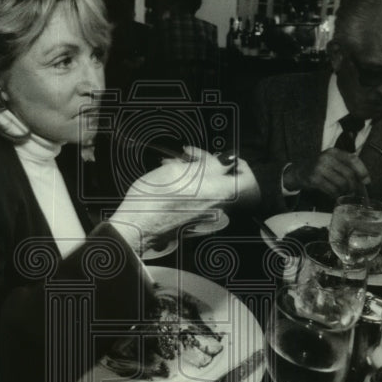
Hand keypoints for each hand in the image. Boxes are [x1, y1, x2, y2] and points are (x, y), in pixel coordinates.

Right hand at [109, 147, 247, 252]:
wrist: (136, 226)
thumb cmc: (155, 199)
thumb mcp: (182, 170)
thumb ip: (212, 164)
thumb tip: (228, 159)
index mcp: (220, 194)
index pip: (245, 176)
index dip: (233, 161)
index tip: (216, 154)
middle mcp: (218, 208)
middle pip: (224, 180)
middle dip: (205, 163)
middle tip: (186, 155)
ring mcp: (205, 216)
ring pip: (208, 187)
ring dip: (193, 172)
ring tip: (171, 165)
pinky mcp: (192, 220)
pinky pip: (198, 198)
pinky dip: (188, 186)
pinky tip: (169, 179)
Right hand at [283, 148, 370, 198]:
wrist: (300, 172)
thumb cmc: (321, 168)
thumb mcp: (333, 161)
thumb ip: (347, 167)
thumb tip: (365, 181)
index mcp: (334, 152)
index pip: (352, 159)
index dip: (362, 170)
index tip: (367, 181)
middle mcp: (326, 157)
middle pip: (348, 174)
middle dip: (354, 186)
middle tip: (355, 192)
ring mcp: (319, 168)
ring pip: (341, 183)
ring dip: (345, 192)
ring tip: (344, 194)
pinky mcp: (314, 179)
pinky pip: (331, 190)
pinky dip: (336, 195)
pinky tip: (335, 195)